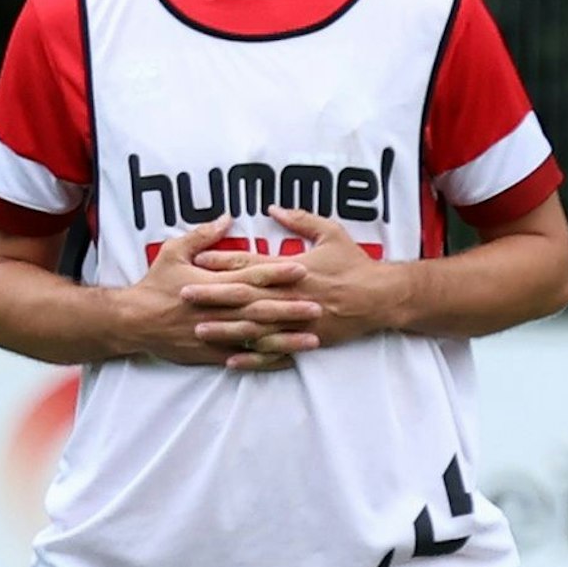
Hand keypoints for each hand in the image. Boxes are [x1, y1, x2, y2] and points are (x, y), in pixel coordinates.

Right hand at [122, 216, 319, 370]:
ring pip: (257, 337)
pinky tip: (288, 359)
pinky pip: (244, 358)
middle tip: (318, 306)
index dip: (276, 272)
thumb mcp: (172, 251)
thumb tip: (227, 218)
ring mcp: (216, 333)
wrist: (134, 320)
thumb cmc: (154, 284)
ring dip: (285, 338)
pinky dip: (266, 360)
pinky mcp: (212, 353)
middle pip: (260, 308)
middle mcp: (217, 309)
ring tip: (313, 338)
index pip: (249, 275)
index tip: (301, 268)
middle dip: (290, 308)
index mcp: (211, 283)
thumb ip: (202, 236)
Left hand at [191, 205, 404, 352]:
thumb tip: (273, 207)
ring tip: (199, 329)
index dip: (223, 261)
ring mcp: (298, 320)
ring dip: (227, 328)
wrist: (383, 297)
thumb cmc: (355, 263)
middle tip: (184, 295)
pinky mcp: (306, 340)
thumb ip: (301, 219)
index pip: (252, 263)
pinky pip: (276, 351)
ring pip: (257, 327)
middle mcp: (292, 295)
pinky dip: (254, 356)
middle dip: (213, 295)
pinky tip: (232, 359)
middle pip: (246, 295)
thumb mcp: (331, 232)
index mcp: (294, 268)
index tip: (197, 260)